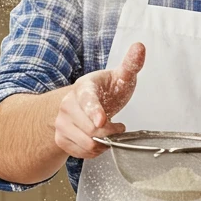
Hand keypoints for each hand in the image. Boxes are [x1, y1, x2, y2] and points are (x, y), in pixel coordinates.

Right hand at [54, 42, 145, 158]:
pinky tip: (99, 141)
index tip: (102, 121)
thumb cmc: (105, 90)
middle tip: (118, 126)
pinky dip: (94, 152)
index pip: (87, 100)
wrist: (85, 103)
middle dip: (110, 132)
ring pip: (87, 143)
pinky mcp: (60, 138)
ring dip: (104, 143)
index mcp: (83, 87)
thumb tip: (140, 47)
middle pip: (90, 129)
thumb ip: (131, 64)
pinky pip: (81, 153)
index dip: (94, 112)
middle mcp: (67, 105)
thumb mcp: (120, 76)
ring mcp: (61, 122)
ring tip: (109, 132)